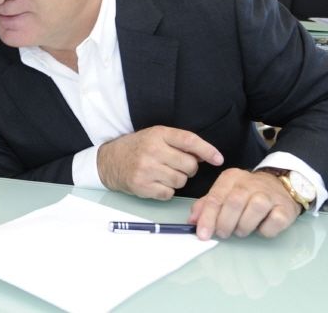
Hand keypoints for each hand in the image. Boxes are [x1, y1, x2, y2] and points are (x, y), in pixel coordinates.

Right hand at [97, 126, 223, 198]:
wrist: (109, 161)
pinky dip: (166, 190)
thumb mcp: (156, 136)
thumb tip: (206, 155)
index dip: (207, 150)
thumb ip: (180, 142)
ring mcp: (146, 169)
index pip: (189, 140)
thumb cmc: (137, 147)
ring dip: (177, 180)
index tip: (218, 159)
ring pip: (181, 181)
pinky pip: (169, 193)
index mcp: (158, 134)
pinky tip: (156, 182)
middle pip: (189, 165)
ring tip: (163, 173)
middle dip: (188, 168)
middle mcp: (152, 150)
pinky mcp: (142, 186)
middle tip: (175, 165)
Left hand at [188, 168, 301, 239]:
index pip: (216, 197)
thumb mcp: (224, 193)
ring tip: (241, 230)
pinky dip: (265, 229)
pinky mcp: (285, 208)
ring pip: (255, 208)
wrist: (280, 185)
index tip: (202, 235)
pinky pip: (274, 221)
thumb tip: (193, 221)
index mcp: (231, 178)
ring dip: (244, 226)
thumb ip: (207, 205)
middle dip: (225, 223)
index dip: (207, 218)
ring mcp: (270, 194)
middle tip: (223, 233)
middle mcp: (250, 183)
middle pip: (234, 202)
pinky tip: (261, 228)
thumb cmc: (247, 193)